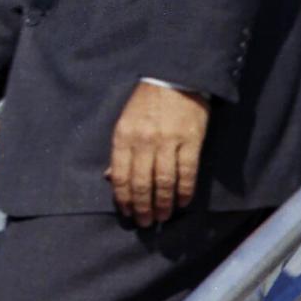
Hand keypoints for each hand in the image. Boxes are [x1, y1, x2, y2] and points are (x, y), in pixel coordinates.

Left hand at [106, 82, 208, 225]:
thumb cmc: (147, 103)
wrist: (175, 78)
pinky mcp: (191, 141)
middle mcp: (144, 141)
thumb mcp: (125, 122)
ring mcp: (168, 141)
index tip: (127, 213)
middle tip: (145, 222)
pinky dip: (184, 191)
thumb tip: (109, 179)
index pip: (120, 175)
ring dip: (163, 204)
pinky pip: (187, 173)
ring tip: (162, 217)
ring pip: (164, 182)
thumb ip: (120, 151)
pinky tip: (183, 202)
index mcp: (124, 136)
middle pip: (141, 183)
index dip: (123, 198)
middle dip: (142, 207)